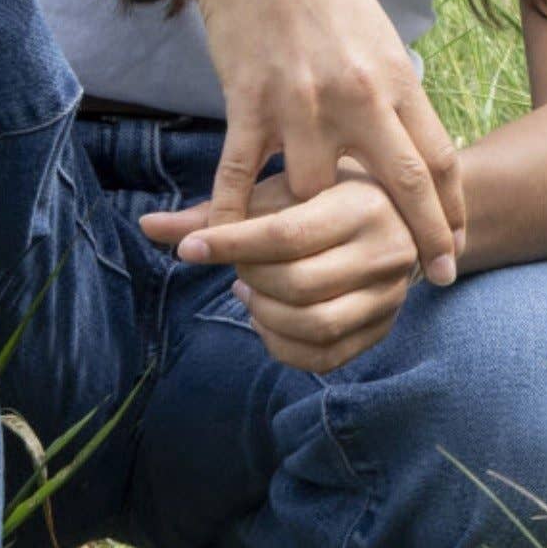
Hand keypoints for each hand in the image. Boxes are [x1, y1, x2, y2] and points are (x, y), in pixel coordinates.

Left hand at [139, 161, 420, 373]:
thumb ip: (217, 210)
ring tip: (250, 291)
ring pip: (312, 325)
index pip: (287, 235)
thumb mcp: (280, 190)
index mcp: (364, 206)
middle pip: (297, 284)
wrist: (399, 214)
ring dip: (263, 315)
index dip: (230, 246)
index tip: (189, 249)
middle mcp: (388, 252)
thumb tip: (147, 226)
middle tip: (236, 266)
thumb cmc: (326, 195)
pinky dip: (281, 345)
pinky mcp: (383, 328)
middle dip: (250, 279)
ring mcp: (390, 296)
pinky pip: (324, 357)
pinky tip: (266, 318)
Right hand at [184, 0, 465, 284]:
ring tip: (319, 264)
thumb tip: (417, 144)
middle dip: (423, 237)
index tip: (461, 244)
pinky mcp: (247, 104)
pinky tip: (231, 246)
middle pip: (400, 184)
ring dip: (315, 230)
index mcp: (396, 79)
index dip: (453, 208)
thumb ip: (395, 93)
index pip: (439, 158)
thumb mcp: (378, 38)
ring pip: (314, 195)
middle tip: (437, 278)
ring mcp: (300, 104)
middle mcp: (356, 97)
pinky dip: (233, 217)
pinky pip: (239, 178)